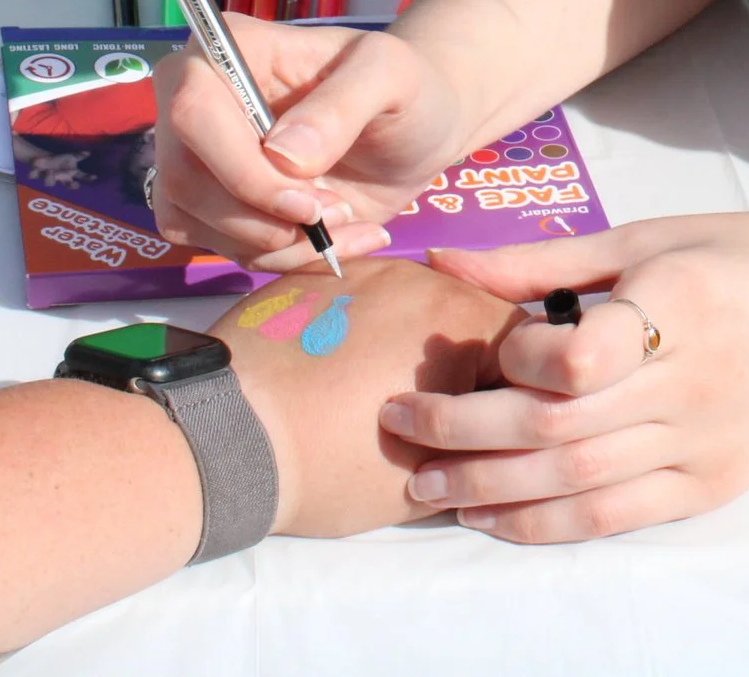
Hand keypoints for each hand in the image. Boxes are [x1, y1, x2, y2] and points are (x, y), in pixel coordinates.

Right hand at [152, 21, 472, 269]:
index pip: (192, 113)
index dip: (241, 169)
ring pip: (195, 223)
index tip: (307, 200)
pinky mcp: (215, 205)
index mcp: (231, 50)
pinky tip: (338, 240)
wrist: (416, 131)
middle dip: (263, 217)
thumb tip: (282, 155)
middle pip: (183, 178)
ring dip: (278, 244)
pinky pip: (223, 248)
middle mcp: (197, 100)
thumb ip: (342, 104)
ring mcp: (200, 157)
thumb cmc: (404, 88)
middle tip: (338, 213)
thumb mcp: (392, 77)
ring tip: (347, 221)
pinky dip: (285, 259)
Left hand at [209, 256, 521, 537]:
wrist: (222, 438)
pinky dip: (362, 334)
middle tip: (437, 420)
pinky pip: (361, 301)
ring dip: (413, 346)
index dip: (519, 390)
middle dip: (465, 366)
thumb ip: (478, 450)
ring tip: (375, 398)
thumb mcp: (427, 479)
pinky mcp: (311, 278)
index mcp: (458, 317)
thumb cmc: (332, 464)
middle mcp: (418, 275)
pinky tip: (335, 376)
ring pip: (414, 306)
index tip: (495, 428)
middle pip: (469, 318)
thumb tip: (494, 443)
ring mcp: (360, 270)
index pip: (526, 344)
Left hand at [380, 214, 748, 541]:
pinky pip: (615, 518)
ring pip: (577, 482)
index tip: (480, 343)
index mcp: (683, 302)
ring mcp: (704, 444)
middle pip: (559, 426)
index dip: (515, 358)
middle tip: (397, 422)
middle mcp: (694, 382)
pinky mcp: (711, 486)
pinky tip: (490, 516)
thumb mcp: (658, 234)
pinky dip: (545, 524)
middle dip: (464, 430)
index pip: (579, 356)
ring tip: (424, 482)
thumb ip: (549, 259)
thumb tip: (447, 258)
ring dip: (489, 488)